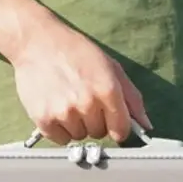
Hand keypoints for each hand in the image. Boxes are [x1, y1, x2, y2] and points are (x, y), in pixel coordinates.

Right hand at [9, 18, 151, 144]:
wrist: (36, 41)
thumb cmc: (76, 52)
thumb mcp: (110, 67)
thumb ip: (131, 97)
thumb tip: (146, 124)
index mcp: (107, 89)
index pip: (122, 130)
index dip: (118, 126)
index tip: (111, 120)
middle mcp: (87, 103)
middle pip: (99, 133)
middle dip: (94, 121)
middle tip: (82, 99)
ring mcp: (64, 113)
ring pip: (79, 137)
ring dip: (76, 125)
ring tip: (67, 100)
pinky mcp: (44, 119)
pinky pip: (60, 139)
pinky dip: (59, 128)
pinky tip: (55, 107)